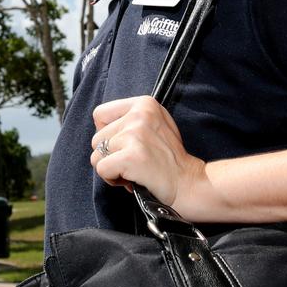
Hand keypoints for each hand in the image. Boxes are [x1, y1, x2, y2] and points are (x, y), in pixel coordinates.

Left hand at [89, 95, 206, 210]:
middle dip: (109, 156)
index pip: (100, 114)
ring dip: (111, 168)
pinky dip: (112, 180)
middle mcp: (139, 114)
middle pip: (96, 138)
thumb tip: (100, 127)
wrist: (190, 183)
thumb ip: (131, 120)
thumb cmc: (170, 159)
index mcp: (145, 103)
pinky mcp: (131, 156)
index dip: (105, 134)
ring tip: (132, 171)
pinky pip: (101, 169)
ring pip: (96, 155)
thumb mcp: (156, 125)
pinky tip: (131, 180)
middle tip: (131, 163)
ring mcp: (135, 134)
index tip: (122, 146)